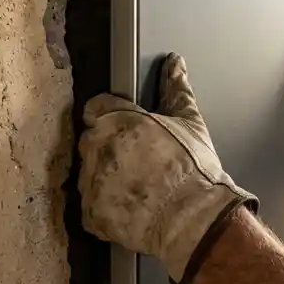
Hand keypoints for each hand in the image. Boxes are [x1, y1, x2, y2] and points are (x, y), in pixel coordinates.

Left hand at [78, 53, 257, 283]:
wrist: (194, 219)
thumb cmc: (195, 171)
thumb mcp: (191, 123)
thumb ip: (177, 89)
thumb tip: (175, 64)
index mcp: (118, 120)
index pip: (96, 107)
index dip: (110, 116)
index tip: (123, 128)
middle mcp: (98, 148)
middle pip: (90, 140)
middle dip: (108, 147)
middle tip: (136, 160)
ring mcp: (92, 182)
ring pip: (88, 172)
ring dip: (105, 177)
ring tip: (136, 186)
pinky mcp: (91, 213)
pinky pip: (91, 205)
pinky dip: (106, 207)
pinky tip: (130, 206)